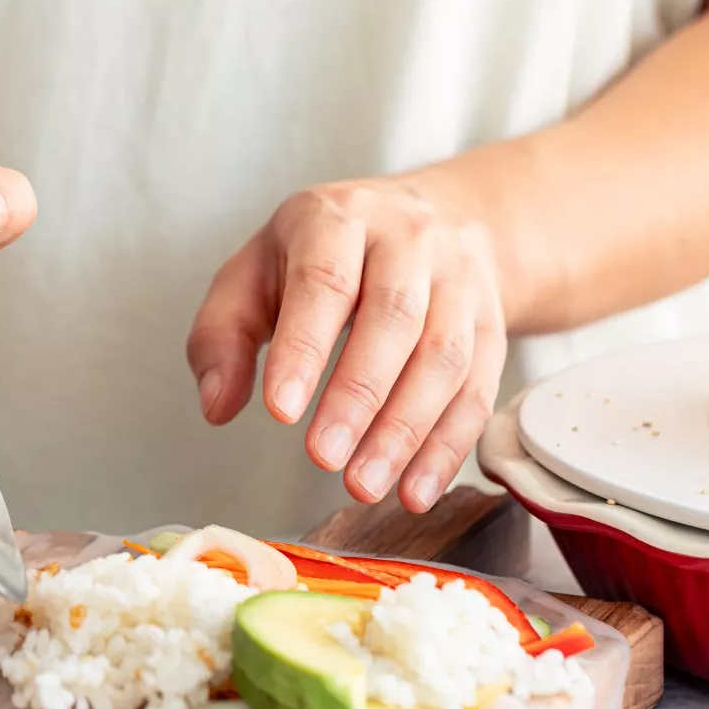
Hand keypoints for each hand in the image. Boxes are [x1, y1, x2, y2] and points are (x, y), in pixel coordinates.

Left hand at [187, 174, 506, 511]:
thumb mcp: (255, 272)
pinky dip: (447, 447)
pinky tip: (414, 490)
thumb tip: (217, 405)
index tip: (280, 409)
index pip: (325, 280)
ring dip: (406, 430)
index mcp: (338, 219)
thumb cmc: (324, 255)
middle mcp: (409, 240)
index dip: (304, 346)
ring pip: (444, 356)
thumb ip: (223, 334)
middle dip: (359, 395)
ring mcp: (459, 281)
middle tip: (323, 459)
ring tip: (364, 485)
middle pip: (394, 317)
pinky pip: (478, 389)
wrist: (433, 220)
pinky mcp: (491, 325)